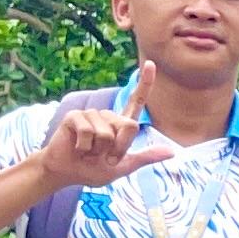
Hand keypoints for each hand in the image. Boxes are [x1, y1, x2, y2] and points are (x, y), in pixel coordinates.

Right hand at [35, 67, 177, 189]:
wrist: (66, 173)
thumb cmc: (92, 170)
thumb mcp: (123, 166)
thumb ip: (145, 157)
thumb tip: (172, 151)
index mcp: (120, 125)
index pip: (137, 101)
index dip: (145, 83)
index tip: (152, 64)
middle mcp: (107, 116)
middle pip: (129, 126)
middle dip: (119, 149)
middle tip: (102, 157)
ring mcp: (90, 114)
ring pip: (107, 134)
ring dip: (98, 151)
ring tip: (87, 152)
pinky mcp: (74, 116)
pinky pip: (88, 133)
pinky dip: (84, 147)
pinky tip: (77, 148)